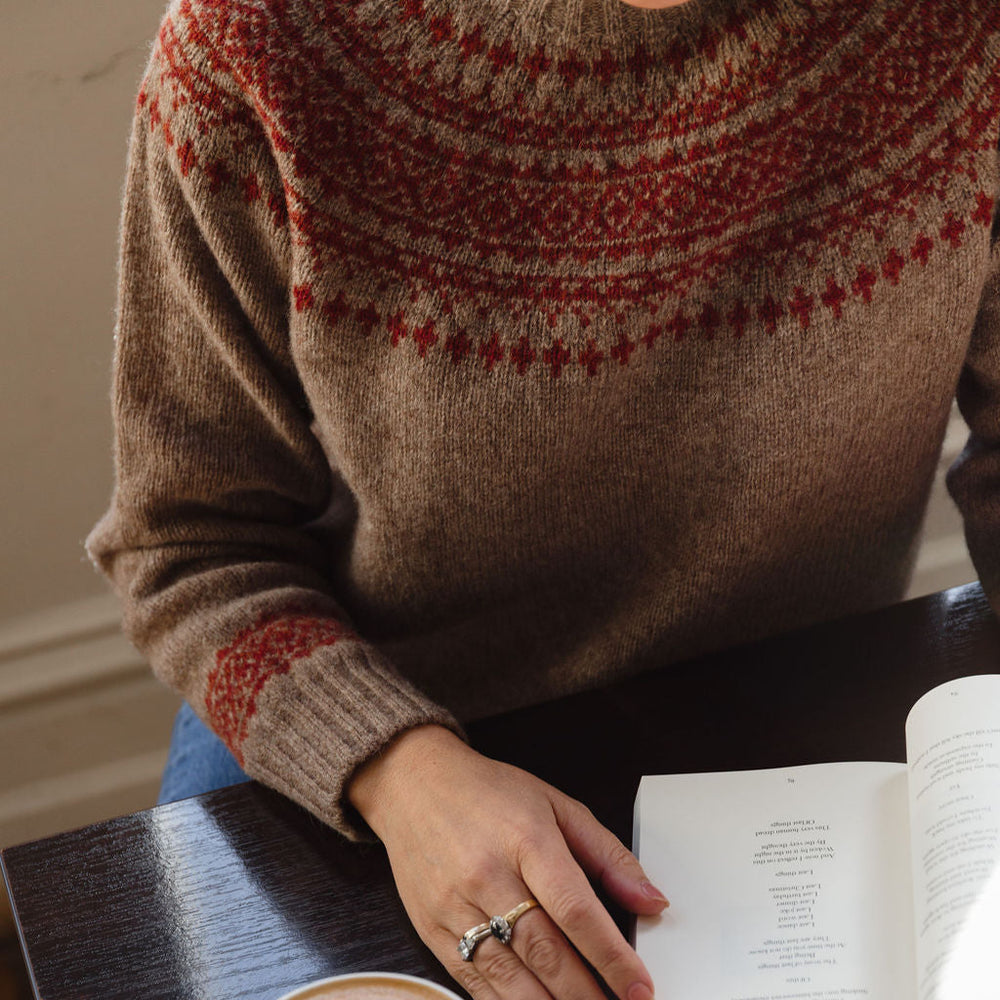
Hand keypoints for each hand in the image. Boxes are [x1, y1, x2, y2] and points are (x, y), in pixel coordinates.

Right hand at [348, 725, 668, 999]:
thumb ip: (607, 855)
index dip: (611, 955)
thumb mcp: (556, 805)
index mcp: (525, 838)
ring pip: (509, 977)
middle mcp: (487, 875)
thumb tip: (651, 900)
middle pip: (544, 951)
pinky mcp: (432, 930)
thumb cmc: (488, 792)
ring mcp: (455, 907)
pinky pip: (474, 982)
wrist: (412, 784)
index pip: (574, 908)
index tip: (640, 987)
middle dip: (587, 994)